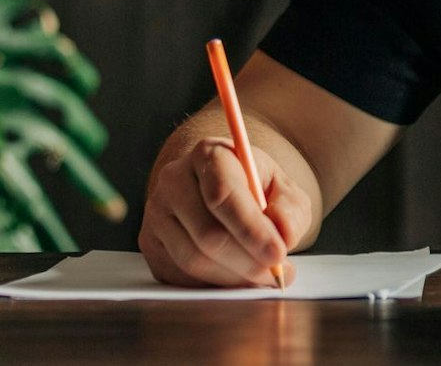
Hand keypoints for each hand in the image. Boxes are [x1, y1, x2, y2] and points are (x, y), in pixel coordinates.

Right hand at [140, 136, 311, 287]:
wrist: (221, 188)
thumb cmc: (256, 188)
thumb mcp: (283, 188)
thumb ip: (290, 209)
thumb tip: (284, 236)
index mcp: (208, 154)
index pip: (223, 195)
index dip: (251, 230)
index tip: (278, 254)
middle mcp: (174, 180)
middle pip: (208, 234)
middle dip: (247, 261)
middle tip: (277, 275)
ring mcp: (156, 214)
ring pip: (193, 260)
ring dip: (234, 278)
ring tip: (264, 277)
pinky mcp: (150, 245)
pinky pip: (181, 277)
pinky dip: (215, 285)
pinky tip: (238, 278)